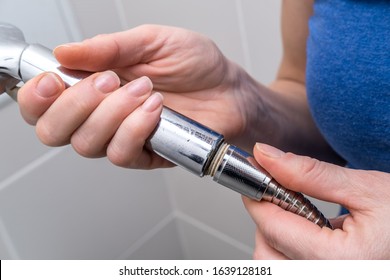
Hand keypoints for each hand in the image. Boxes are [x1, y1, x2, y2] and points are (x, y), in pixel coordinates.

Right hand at [18, 25, 248, 168]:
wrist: (229, 90)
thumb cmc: (196, 65)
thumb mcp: (152, 41)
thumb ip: (109, 48)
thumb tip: (65, 52)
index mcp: (95, 84)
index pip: (45, 102)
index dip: (37, 96)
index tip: (55, 79)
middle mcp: (102, 114)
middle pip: (55, 130)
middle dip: (74, 106)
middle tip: (105, 82)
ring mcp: (122, 136)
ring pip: (87, 144)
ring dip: (112, 114)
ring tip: (144, 90)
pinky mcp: (145, 154)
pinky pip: (122, 154)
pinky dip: (134, 129)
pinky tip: (154, 110)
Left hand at [242, 143, 389, 258]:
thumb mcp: (369, 189)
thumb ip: (311, 174)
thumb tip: (267, 156)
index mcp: (340, 263)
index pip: (272, 226)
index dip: (258, 197)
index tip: (257, 177)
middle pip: (265, 253)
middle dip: (267, 219)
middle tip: (283, 195)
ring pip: (274, 264)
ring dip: (277, 236)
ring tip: (303, 215)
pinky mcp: (331, 278)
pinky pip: (292, 268)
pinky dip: (290, 250)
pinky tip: (312, 234)